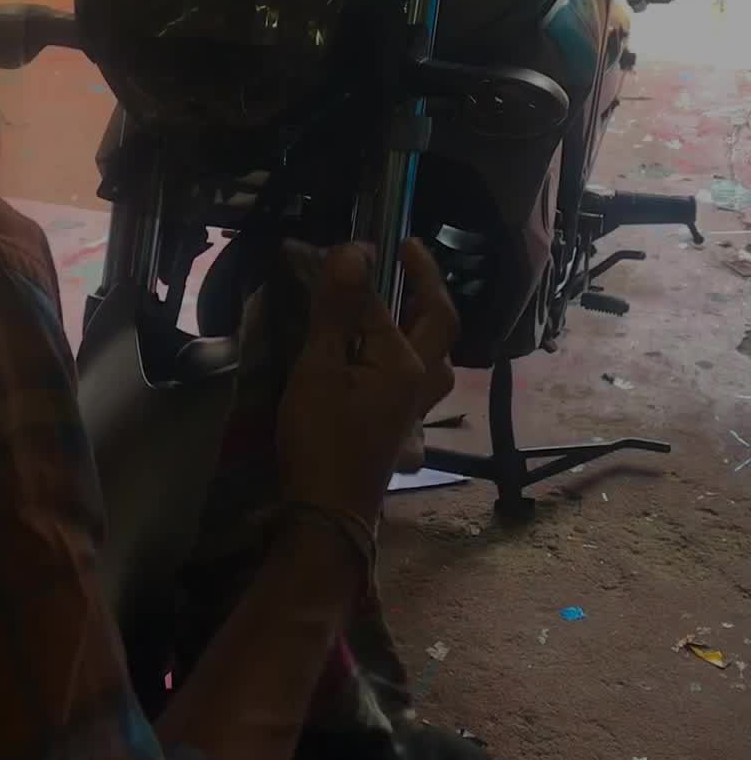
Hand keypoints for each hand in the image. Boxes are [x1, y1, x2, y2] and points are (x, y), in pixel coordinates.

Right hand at [277, 238, 457, 526]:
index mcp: (407, 364)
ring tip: (406, 307)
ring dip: (427, 328)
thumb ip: (339, 311)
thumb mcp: (320, 369)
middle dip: (427, 286)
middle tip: (409, 256)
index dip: (365, 272)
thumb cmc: (322, 439)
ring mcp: (416, 412)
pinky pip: (421, 389)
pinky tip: (393, 369)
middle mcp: (422, 384)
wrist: (329, 514)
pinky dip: (414, 366)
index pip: (384, 304)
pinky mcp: (402, 433)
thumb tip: (354, 251)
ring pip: (437, 361)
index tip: (349, 245)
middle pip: (439, 325)